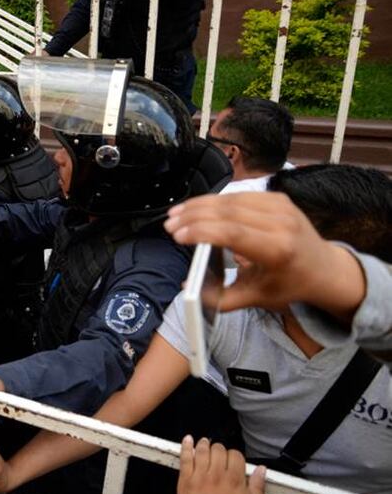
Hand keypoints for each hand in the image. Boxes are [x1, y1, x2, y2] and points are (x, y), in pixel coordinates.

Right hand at [164, 192, 365, 321]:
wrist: (324, 268)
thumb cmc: (289, 284)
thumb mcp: (257, 298)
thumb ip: (221, 298)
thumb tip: (188, 288)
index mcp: (279, 250)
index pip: (234, 233)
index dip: (202, 232)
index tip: (178, 236)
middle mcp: (282, 224)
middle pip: (228, 212)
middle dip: (194, 216)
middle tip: (170, 224)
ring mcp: (282, 207)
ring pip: (231, 199)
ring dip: (200, 205)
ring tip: (177, 214)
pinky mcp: (278, 198)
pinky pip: (239, 195)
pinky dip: (215, 201)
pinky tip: (197, 208)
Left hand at [177, 436, 264, 493]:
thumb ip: (258, 487)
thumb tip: (262, 471)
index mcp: (235, 481)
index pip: (235, 455)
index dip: (235, 456)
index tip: (233, 461)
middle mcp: (217, 476)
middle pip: (218, 449)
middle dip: (220, 450)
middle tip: (219, 455)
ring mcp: (199, 477)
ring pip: (201, 450)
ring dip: (204, 444)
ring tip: (204, 443)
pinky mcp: (185, 482)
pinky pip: (184, 459)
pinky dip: (185, 446)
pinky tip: (187, 440)